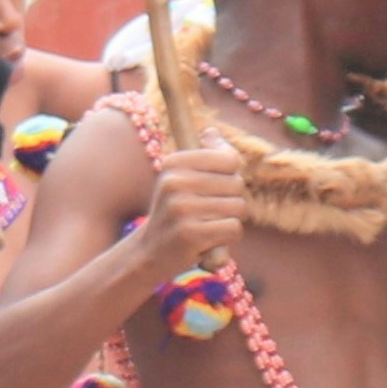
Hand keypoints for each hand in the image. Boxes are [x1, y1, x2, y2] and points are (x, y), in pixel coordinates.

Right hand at [130, 143, 246, 270]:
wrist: (148, 254)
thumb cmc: (173, 214)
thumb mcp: (180, 180)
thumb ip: (202, 155)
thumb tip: (212, 133)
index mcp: (173, 163)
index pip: (229, 159)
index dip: (231, 176)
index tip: (214, 189)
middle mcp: (175, 182)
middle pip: (237, 184)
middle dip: (231, 201)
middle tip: (209, 214)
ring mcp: (181, 208)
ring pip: (238, 207)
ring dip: (230, 221)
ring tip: (207, 227)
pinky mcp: (190, 234)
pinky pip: (233, 228)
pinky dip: (227, 239)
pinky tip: (208, 242)